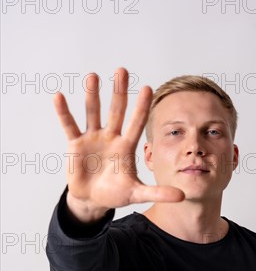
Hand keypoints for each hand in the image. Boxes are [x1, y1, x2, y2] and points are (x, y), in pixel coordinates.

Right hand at [53, 67, 184, 221]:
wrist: (92, 200)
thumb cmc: (115, 193)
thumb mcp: (137, 193)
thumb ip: (157, 192)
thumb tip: (182, 196)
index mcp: (126, 146)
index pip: (136, 123)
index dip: (142, 107)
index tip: (149, 88)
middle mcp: (111, 137)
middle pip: (116, 111)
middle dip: (119, 91)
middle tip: (122, 70)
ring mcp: (93, 138)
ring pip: (93, 112)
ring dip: (92, 95)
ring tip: (93, 77)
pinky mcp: (75, 145)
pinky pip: (69, 125)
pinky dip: (64, 112)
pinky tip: (59, 97)